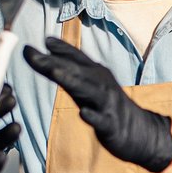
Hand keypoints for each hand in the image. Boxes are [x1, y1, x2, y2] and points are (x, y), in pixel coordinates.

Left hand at [22, 38, 171, 172]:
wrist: (141, 132)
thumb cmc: (108, 106)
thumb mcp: (89, 86)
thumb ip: (69, 70)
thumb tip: (47, 50)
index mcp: (96, 74)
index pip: (75, 57)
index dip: (58, 48)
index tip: (38, 40)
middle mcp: (102, 84)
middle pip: (75, 71)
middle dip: (53, 62)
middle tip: (31, 54)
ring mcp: (107, 104)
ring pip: (88, 90)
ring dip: (72, 80)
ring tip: (54, 72)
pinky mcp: (111, 125)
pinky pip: (101, 120)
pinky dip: (93, 116)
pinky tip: (84, 114)